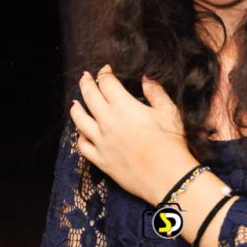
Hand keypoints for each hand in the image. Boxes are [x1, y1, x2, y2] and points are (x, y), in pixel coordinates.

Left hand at [70, 65, 197, 204]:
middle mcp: (108, 122)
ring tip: (75, 103)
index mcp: (123, 107)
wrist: (169, 177)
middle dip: (85, 83)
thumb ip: (155, 92)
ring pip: (79, 120)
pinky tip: (83, 132)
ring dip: (76, 108)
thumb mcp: (168, 111)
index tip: (106, 69)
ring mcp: (101, 142)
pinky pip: (83, 146)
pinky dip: (80, 136)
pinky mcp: (101, 160)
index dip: (104, 73)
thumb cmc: (171, 143)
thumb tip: (145, 78)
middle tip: (85, 76)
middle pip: (89, 97)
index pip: (106, 83)